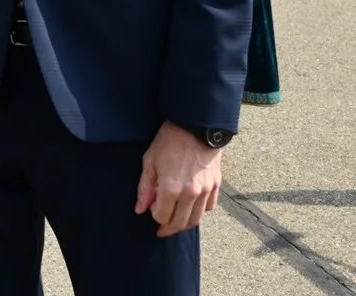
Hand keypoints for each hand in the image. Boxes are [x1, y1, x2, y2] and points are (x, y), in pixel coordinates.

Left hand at [136, 122, 222, 236]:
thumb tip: (140, 209)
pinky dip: (199, 212)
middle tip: (162, 229)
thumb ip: (145, 188)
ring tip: (175, 221)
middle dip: (169, 228)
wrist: (196, 126)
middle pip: (180, 223)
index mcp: (171, 188)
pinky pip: (208, 208)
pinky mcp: (216, 186)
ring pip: (196, 219)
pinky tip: (190, 207)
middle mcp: (190, 194)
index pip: (161, 216)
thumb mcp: (150, 161)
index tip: (151, 210)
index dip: (154, 216)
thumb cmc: (169, 141)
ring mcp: (205, 191)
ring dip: (184, 224)